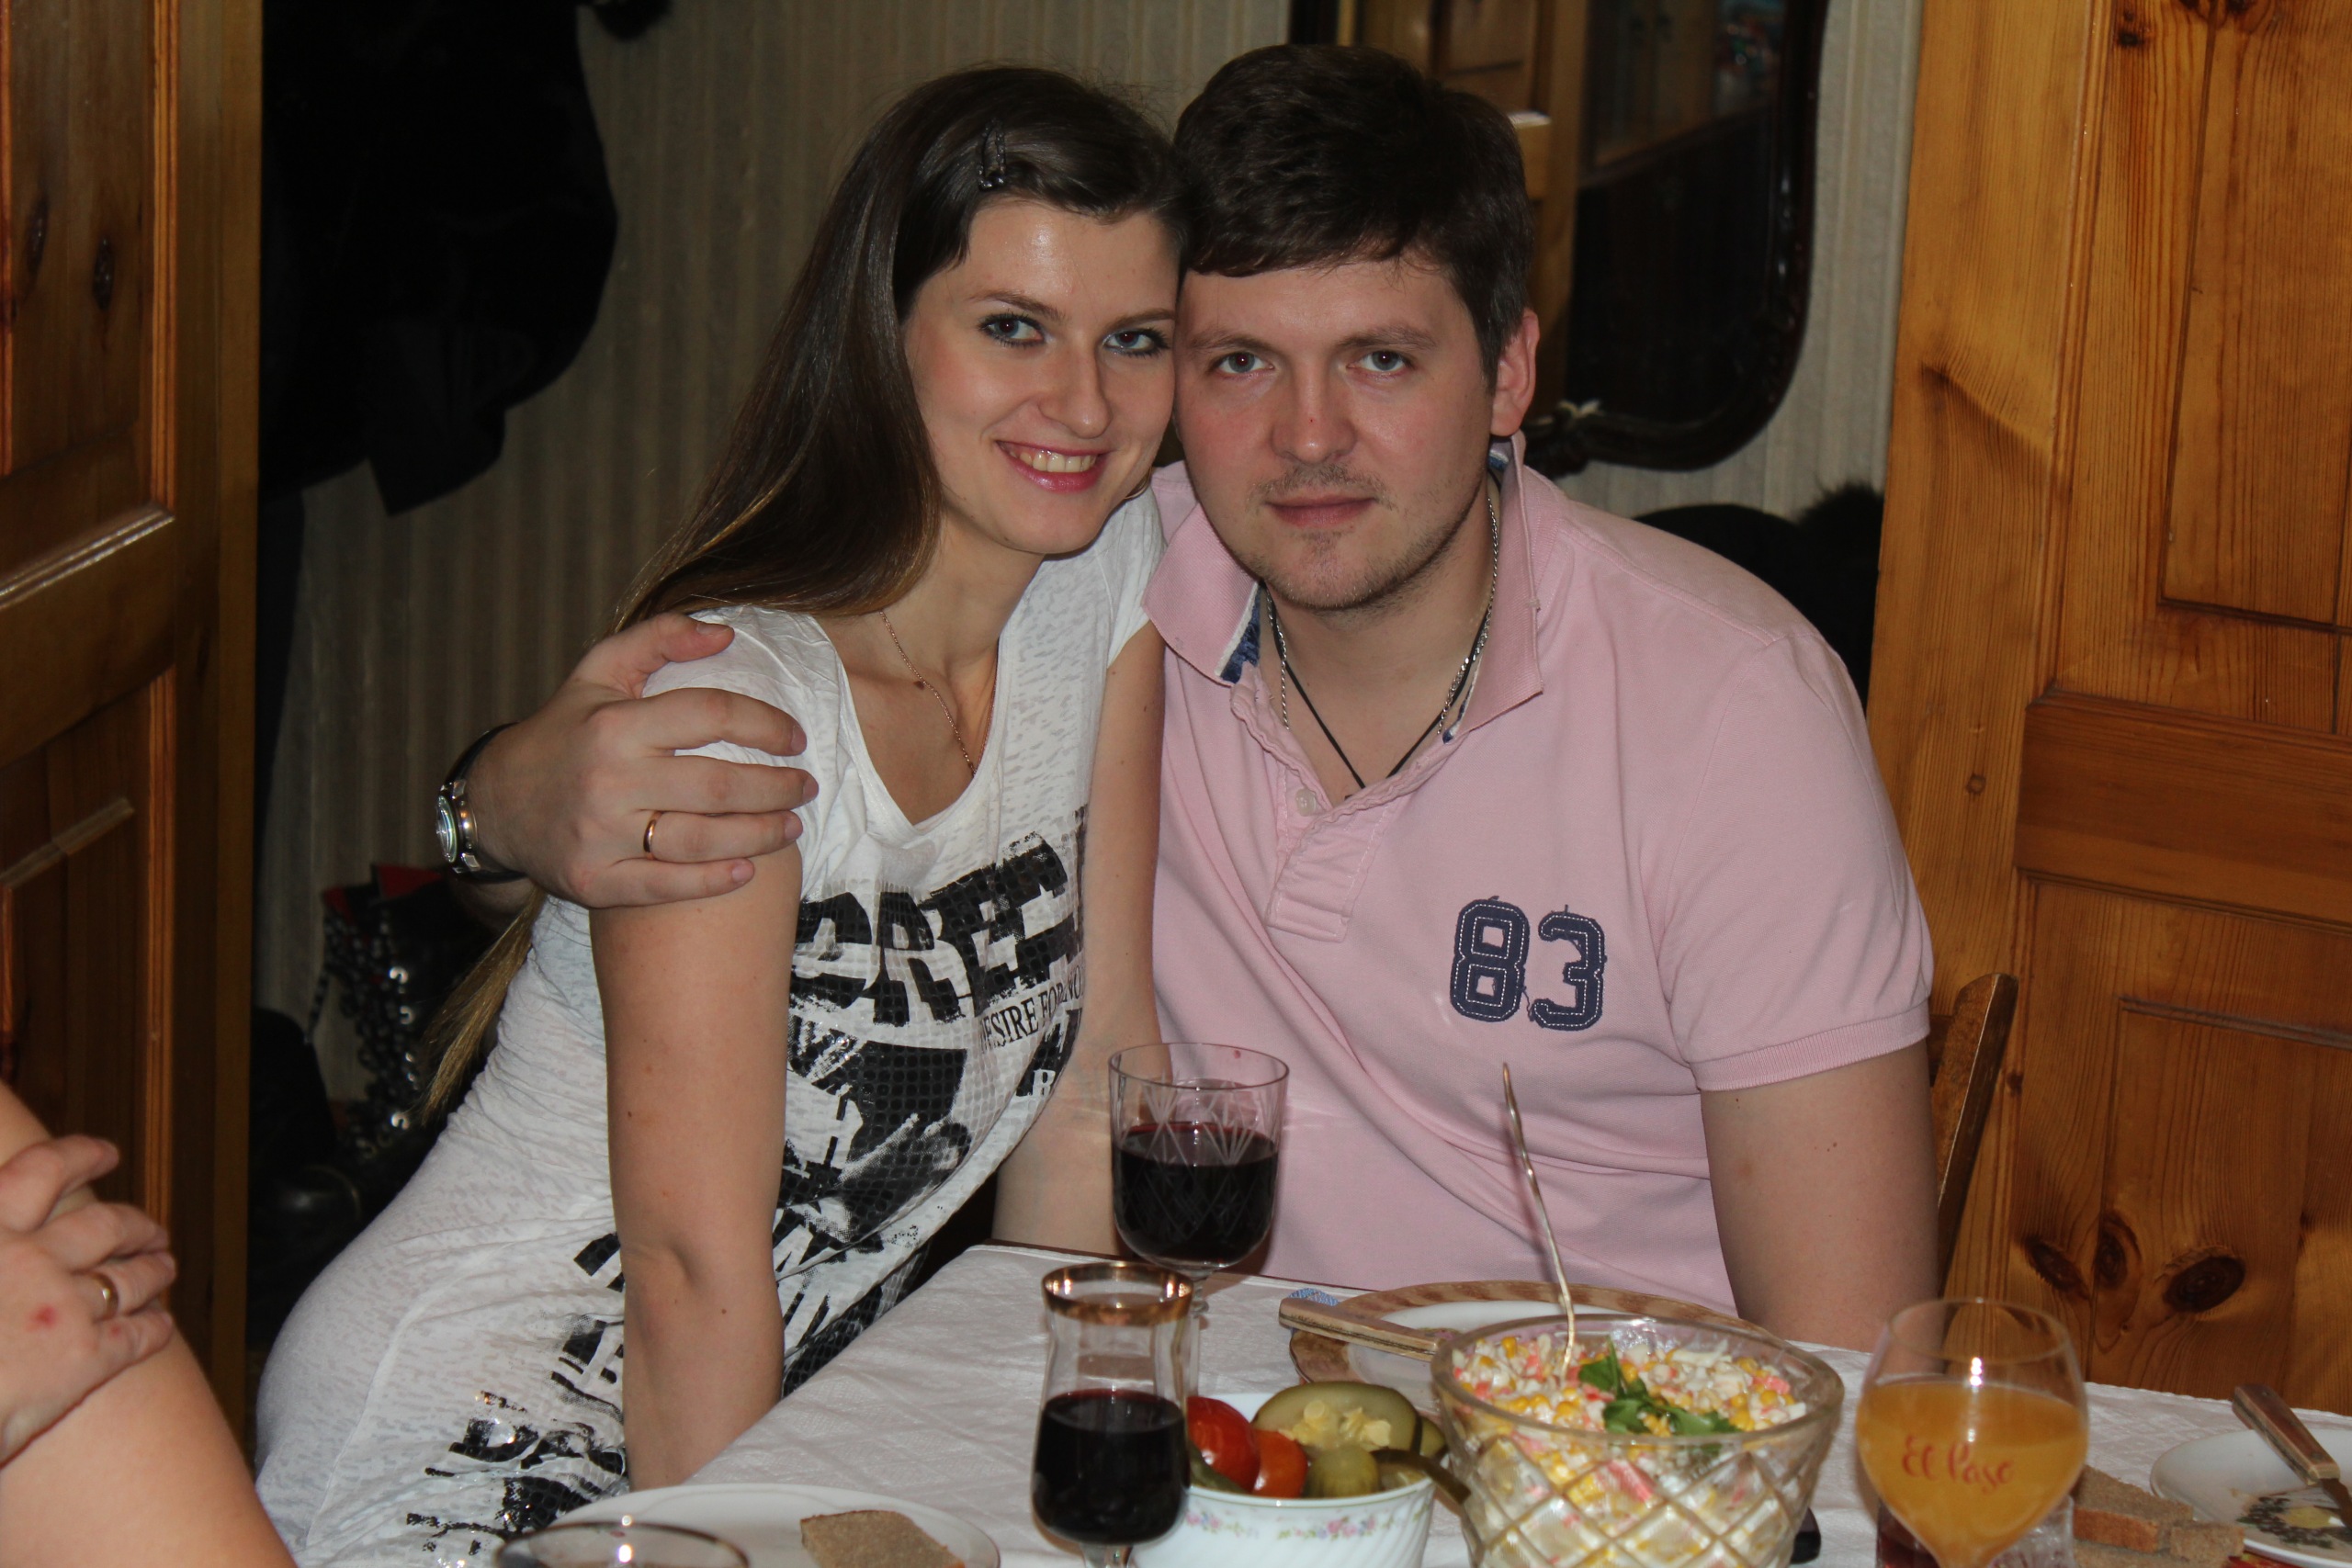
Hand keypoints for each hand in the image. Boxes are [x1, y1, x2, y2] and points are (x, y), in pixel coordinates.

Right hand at [0, 1136, 176, 1464]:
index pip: (42, 1170)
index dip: (81, 1156)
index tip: (106, 1153)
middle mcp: (32, 1257)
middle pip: (105, 1226)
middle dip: (135, 1223)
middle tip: (151, 1228)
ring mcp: (62, 1306)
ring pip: (129, 1278)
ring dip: (153, 1270)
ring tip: (165, 1268)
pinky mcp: (84, 1359)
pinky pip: (135, 1336)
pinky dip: (154, 1327)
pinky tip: (162, 1327)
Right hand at [467, 614, 815, 906]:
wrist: (495, 803)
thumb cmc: (564, 732)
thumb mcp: (598, 672)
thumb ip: (659, 639)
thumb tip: (724, 633)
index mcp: (616, 724)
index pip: (711, 714)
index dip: (765, 723)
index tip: (795, 737)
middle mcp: (608, 780)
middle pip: (718, 786)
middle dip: (777, 787)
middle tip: (806, 787)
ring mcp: (599, 836)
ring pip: (701, 840)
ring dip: (759, 836)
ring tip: (790, 827)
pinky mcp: (592, 882)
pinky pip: (665, 886)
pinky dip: (711, 881)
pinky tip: (745, 872)